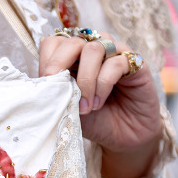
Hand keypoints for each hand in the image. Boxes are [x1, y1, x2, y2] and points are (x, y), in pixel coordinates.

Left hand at [39, 33, 161, 177]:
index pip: (54, 43)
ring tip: (84, 106)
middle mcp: (93, 50)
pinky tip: (99, 102)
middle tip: (60, 90)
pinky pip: (116, 63)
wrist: (123, 137)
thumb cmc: (94, 120)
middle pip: (73, 41)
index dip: (48, 60)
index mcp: (73, 58)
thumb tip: (42, 84)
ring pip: (94, 48)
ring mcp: (115, 54)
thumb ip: (57, 92)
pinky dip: (103, 84)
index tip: (46, 84)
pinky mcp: (136, 63)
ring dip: (85, 79)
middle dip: (61, 64)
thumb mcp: (69, 108)